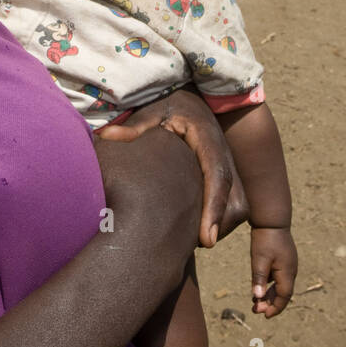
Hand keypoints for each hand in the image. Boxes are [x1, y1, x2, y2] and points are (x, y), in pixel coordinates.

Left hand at [96, 89, 237, 247]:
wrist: (188, 100)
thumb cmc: (166, 108)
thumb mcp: (150, 112)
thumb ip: (132, 127)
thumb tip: (107, 135)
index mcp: (207, 139)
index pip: (218, 177)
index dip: (213, 209)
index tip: (207, 240)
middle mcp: (224, 155)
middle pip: (235, 201)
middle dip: (219, 226)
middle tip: (195, 246)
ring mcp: (229, 167)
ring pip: (238, 207)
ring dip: (221, 226)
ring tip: (193, 240)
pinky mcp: (228, 176)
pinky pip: (234, 206)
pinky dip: (220, 220)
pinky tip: (195, 229)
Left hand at [249, 227, 296, 317]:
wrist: (271, 219)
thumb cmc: (265, 239)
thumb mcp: (259, 259)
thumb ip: (259, 278)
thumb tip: (257, 297)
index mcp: (287, 272)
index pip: (284, 296)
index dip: (275, 308)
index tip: (264, 316)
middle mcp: (291, 270)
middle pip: (283, 293)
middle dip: (270, 304)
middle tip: (255, 310)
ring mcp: (288, 264)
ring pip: (281, 286)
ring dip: (269, 295)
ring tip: (255, 302)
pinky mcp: (284, 259)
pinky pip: (278, 277)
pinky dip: (269, 285)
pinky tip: (259, 287)